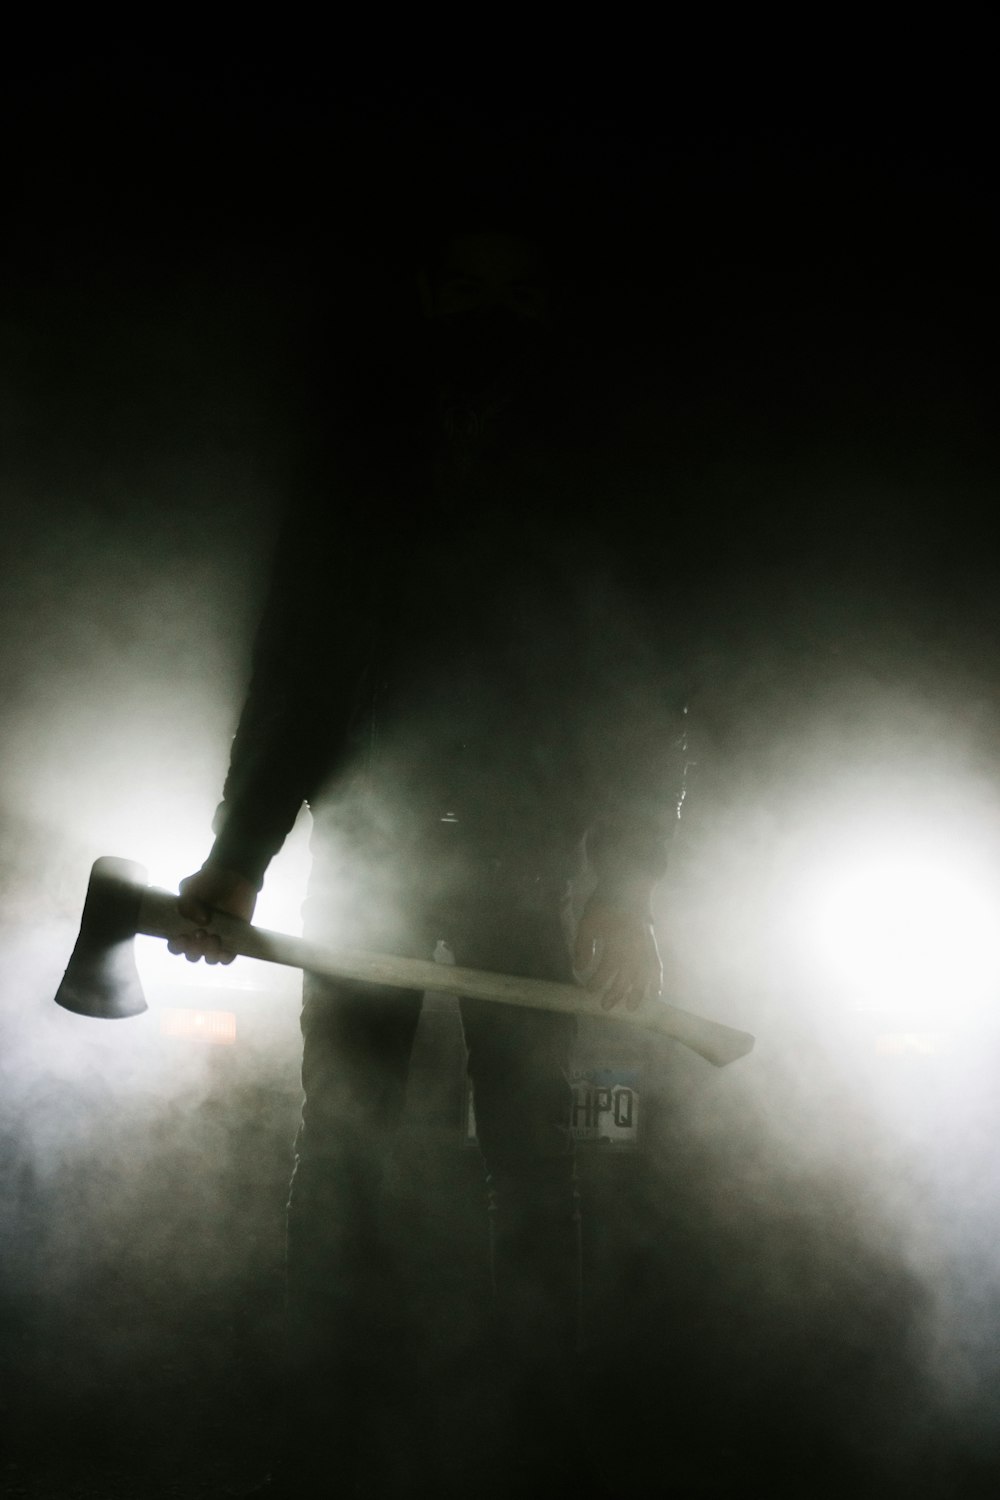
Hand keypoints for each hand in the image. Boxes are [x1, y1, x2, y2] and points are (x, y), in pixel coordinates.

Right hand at [167, 865, 257, 964]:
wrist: (233, 876)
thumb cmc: (207, 882)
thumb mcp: (191, 888)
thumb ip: (187, 904)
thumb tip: (202, 922)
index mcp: (184, 928)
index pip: (175, 946)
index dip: (176, 946)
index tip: (181, 937)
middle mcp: (199, 938)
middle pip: (192, 955)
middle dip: (193, 950)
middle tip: (199, 933)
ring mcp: (216, 940)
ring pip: (210, 958)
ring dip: (209, 953)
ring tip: (214, 937)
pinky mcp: (234, 940)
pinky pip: (228, 957)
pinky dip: (225, 957)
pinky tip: (224, 949)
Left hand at [573, 896, 663, 1011]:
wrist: (627, 885)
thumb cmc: (605, 904)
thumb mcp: (587, 922)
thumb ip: (583, 945)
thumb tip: (579, 968)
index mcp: (616, 942)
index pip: (606, 968)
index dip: (597, 980)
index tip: (587, 990)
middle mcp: (633, 948)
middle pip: (625, 976)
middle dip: (615, 992)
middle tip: (605, 1006)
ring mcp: (645, 946)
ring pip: (643, 975)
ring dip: (638, 991)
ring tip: (632, 1006)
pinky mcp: (651, 943)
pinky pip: (656, 964)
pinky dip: (657, 979)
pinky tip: (655, 992)